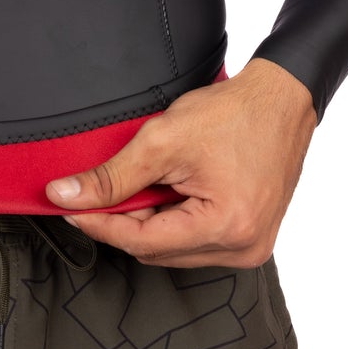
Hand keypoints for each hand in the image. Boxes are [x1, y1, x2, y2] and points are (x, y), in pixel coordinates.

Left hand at [44, 58, 316, 266]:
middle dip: (125, 220)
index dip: (99, 223)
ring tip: (150, 179)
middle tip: (103, 186)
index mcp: (226, 228)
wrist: (281, 99)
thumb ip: (112, 175)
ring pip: (173, 249)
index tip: (67, 205)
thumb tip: (66, 196)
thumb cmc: (232, 113)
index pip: (141, 242)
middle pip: (156, 250)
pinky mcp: (251, 236)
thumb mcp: (163, 140)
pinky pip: (196, 241)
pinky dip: (174, 220)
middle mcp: (243, 249)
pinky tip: (171, 189)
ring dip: (150, 220)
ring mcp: (250, 247)